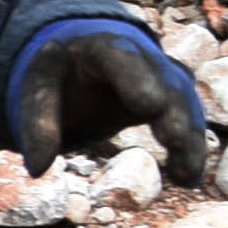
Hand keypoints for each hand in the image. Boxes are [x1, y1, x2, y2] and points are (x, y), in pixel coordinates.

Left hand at [9, 21, 207, 187]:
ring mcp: (165, 77)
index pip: (122, 58)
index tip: (150, 107)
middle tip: (176, 138)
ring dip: (189, 140)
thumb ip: (38, 124)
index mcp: (102, 47)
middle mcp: (144, 59)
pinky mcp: (174, 99)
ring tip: (186, 175)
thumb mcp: (38, 91)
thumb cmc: (59, 74)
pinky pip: (188, 122)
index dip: (139, 80)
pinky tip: (188, 179)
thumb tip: (37, 168)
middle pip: (165, 83)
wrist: (86, 58)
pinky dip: (190, 149)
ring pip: (184, 106)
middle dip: (173, 111)